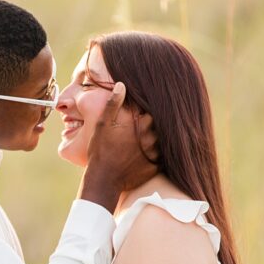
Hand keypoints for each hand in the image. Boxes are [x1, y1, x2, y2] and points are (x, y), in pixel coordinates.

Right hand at [80, 82, 158, 211]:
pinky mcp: (157, 164)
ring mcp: (155, 150)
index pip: (150, 105)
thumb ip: (113, 103)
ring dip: (157, 134)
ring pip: (163, 136)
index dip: (147, 103)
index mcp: (139, 121)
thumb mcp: (103, 124)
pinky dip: (159, 150)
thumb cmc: (100, 150)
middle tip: (143, 121)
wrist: (104, 180)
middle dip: (153, 119)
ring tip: (146, 136)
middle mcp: (151, 134)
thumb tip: (122, 84)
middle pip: (159, 121)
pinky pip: (163, 154)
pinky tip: (148, 151)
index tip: (145, 102)